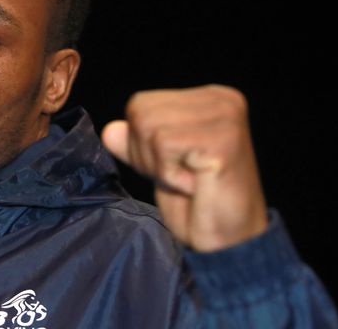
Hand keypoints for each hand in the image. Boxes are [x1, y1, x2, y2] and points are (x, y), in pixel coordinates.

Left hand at [101, 84, 267, 251]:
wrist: (228, 241)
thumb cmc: (197, 203)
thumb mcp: (158, 165)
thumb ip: (135, 143)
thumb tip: (110, 130)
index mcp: (209, 97)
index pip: (140, 103)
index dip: (141, 143)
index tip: (176, 165)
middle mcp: (221, 99)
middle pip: (140, 112)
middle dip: (147, 154)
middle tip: (182, 176)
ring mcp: (226, 117)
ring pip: (148, 127)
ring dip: (159, 166)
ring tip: (190, 179)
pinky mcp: (223, 140)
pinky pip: (164, 145)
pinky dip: (170, 175)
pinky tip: (196, 185)